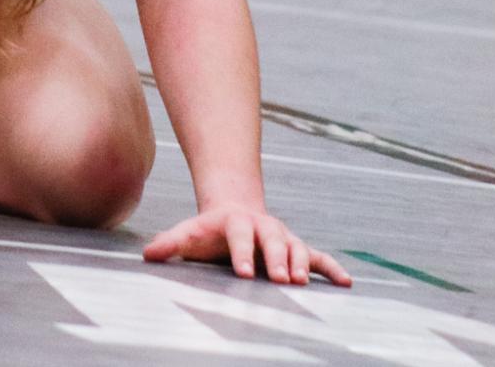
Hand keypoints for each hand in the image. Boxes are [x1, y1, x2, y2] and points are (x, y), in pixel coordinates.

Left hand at [144, 206, 351, 285]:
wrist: (233, 211)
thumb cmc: (209, 231)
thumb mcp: (189, 233)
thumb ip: (171, 242)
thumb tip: (147, 254)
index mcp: (236, 222)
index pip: (239, 235)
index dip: (242, 253)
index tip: (243, 272)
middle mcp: (263, 227)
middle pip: (272, 239)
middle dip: (276, 258)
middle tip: (279, 278)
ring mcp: (282, 236)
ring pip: (296, 247)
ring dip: (301, 264)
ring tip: (303, 283)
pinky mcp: (297, 248)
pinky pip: (317, 258)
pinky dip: (332, 268)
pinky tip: (346, 283)